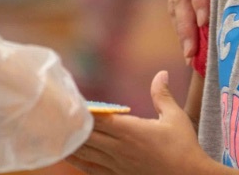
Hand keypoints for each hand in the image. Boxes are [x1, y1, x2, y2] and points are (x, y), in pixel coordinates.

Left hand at [68, 71, 209, 174]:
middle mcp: (119, 149)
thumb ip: (162, 95)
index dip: (83, 110)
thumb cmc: (184, 147)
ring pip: (85, 152)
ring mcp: (117, 166)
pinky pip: (91, 168)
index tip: (70, 100)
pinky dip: (78, 160)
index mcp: (131, 131)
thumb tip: (161, 73)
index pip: (99, 118)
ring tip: (54, 131)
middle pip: (87, 134)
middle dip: (72, 124)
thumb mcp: (175, 117)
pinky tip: (67, 154)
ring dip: (70, 141)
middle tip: (56, 112)